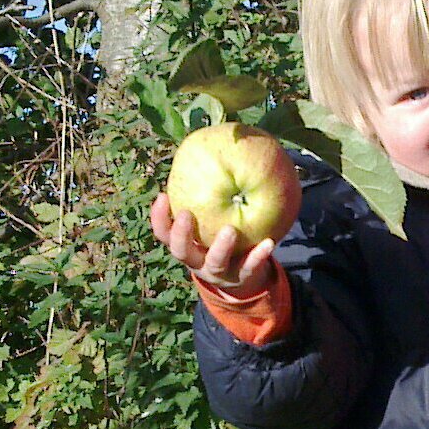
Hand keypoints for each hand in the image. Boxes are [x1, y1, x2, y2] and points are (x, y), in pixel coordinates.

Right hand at [148, 192, 278, 298]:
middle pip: (181, 251)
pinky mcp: (241, 279)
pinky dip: (258, 256)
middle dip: (182, 234)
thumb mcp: (210, 219)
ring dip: (221, 247)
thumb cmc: (221, 235)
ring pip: (215, 263)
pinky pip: (249, 268)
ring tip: (230, 230)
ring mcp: (218, 272)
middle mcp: (197, 260)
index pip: (164, 233)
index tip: (162, 195)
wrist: (242, 275)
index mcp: (185, 244)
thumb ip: (206, 195)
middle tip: (187, 214)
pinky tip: (269, 243)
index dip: (160, 217)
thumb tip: (214, 150)